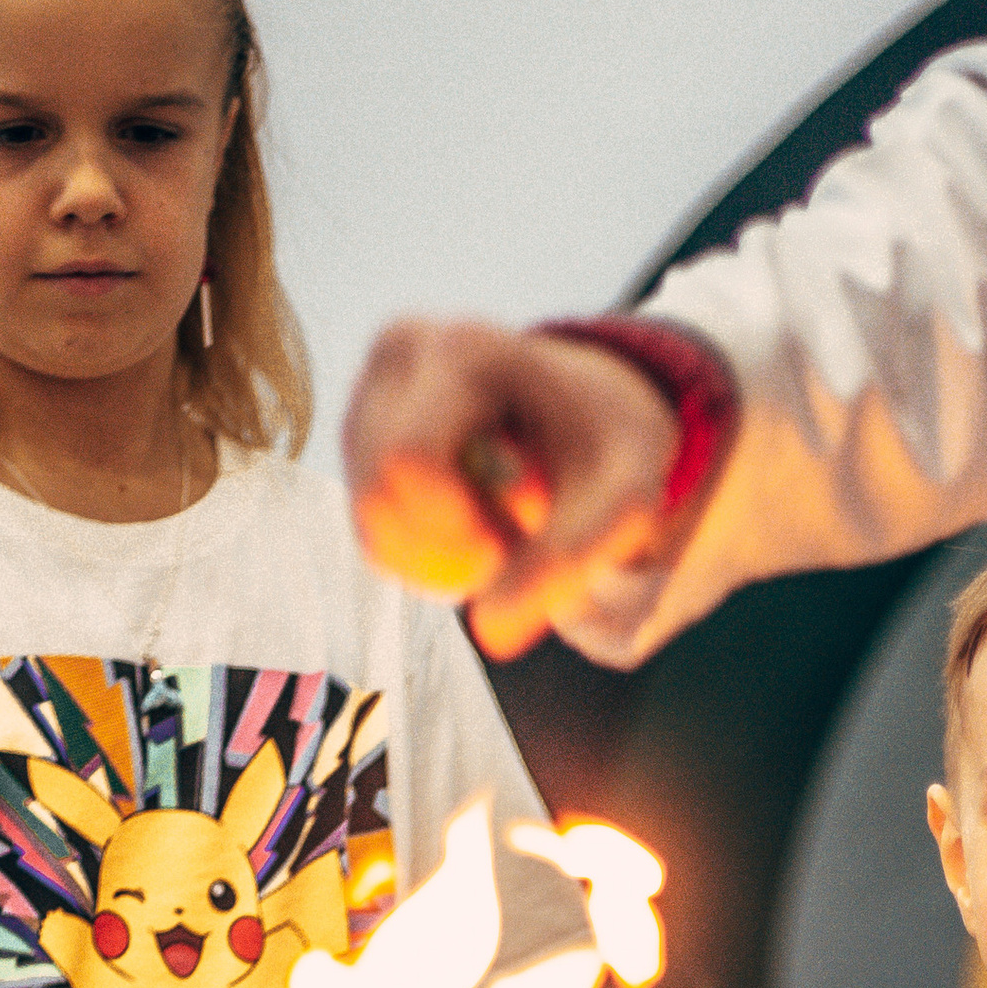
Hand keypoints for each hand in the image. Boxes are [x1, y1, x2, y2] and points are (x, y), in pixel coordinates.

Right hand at [342, 319, 680, 658]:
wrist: (595, 411)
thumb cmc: (613, 450)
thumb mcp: (623, 503)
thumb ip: (568, 561)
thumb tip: (490, 635)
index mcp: (462, 352)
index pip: (408, 462)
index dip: (456, 528)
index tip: (516, 537)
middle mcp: (403, 352)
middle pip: (377, 497)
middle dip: (444, 547)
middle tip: (509, 539)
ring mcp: (372, 390)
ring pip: (370, 520)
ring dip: (438, 553)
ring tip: (500, 523)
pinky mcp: (363, 435)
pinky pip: (371, 527)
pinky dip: (422, 550)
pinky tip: (472, 523)